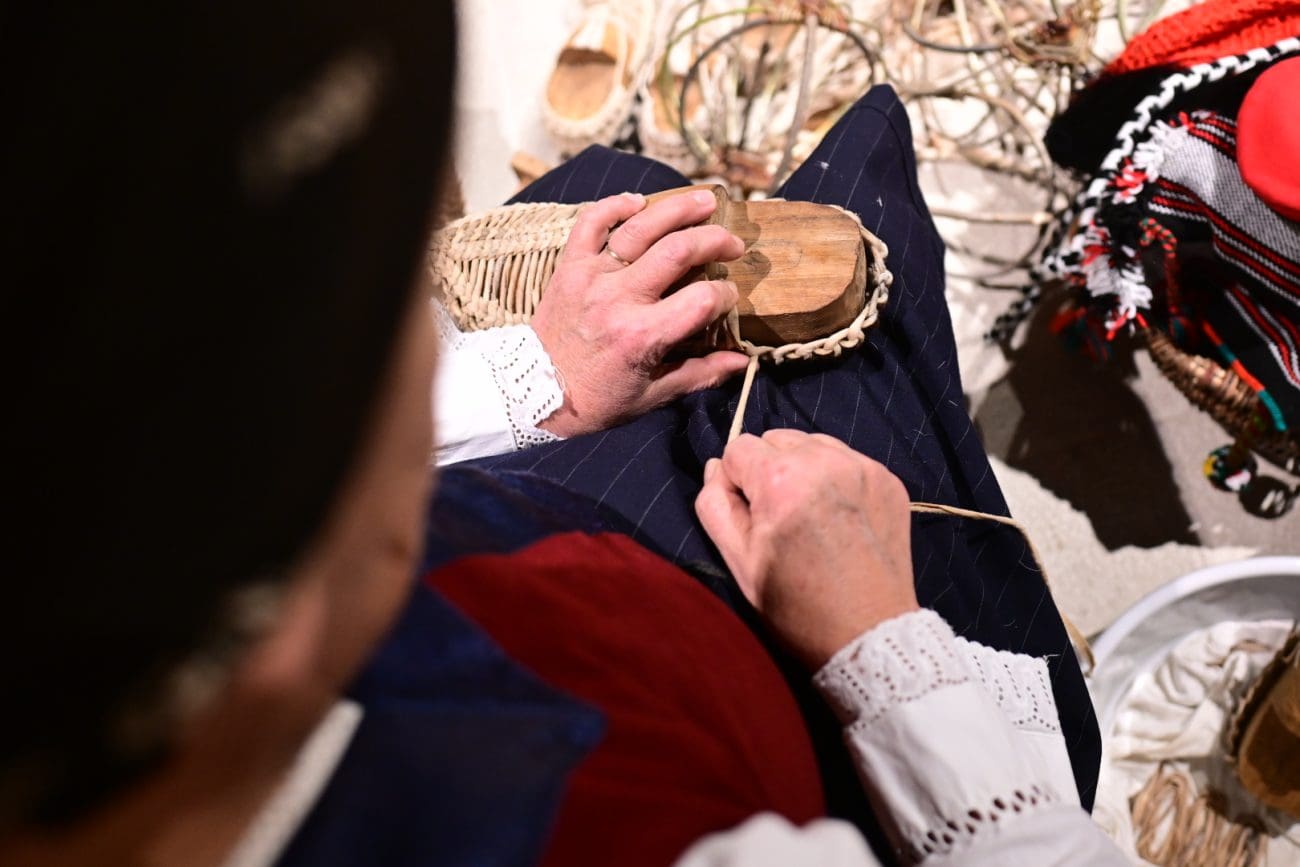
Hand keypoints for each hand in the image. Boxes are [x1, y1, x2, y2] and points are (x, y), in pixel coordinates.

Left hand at [530, 190, 750, 437]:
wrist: (534, 392)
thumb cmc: (595, 399)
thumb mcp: (651, 396)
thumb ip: (699, 375)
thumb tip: (741, 362)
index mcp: (642, 335)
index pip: (701, 300)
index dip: (725, 295)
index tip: (728, 298)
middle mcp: (619, 299)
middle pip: (678, 251)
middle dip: (714, 240)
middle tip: (733, 243)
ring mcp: (591, 277)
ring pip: (640, 228)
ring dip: (678, 209)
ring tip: (706, 200)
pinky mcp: (569, 266)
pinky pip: (590, 223)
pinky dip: (614, 206)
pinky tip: (639, 202)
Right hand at [695, 430, 919, 668]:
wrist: (868, 635)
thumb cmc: (795, 605)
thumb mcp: (738, 561)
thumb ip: (714, 504)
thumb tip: (716, 468)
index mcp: (780, 478)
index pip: (738, 449)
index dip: (737, 484)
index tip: (753, 519)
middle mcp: (825, 460)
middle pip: (776, 439)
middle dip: (770, 470)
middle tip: (782, 519)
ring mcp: (863, 467)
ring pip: (813, 444)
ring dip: (803, 469)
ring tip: (811, 515)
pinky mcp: (888, 480)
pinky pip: (847, 459)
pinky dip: (836, 478)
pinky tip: (839, 516)